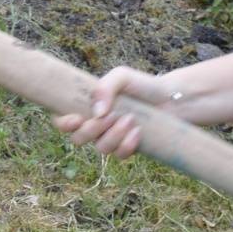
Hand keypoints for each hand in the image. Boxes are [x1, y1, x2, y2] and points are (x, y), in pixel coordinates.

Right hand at [52, 65, 168, 157]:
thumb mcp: (122, 76)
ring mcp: (110, 138)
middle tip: (112, 115)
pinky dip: (127, 145)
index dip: (63, 124)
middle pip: (77, 139)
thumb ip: (105, 87)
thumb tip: (97, 113)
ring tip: (130, 119)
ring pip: (100, 149)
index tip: (76, 119)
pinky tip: (138, 131)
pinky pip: (119, 155)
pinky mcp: (127, 148)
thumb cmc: (141, 85)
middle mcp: (95, 125)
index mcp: (86, 107)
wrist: (170, 98)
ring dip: (114, 136)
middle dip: (92, 130)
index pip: (62, 121)